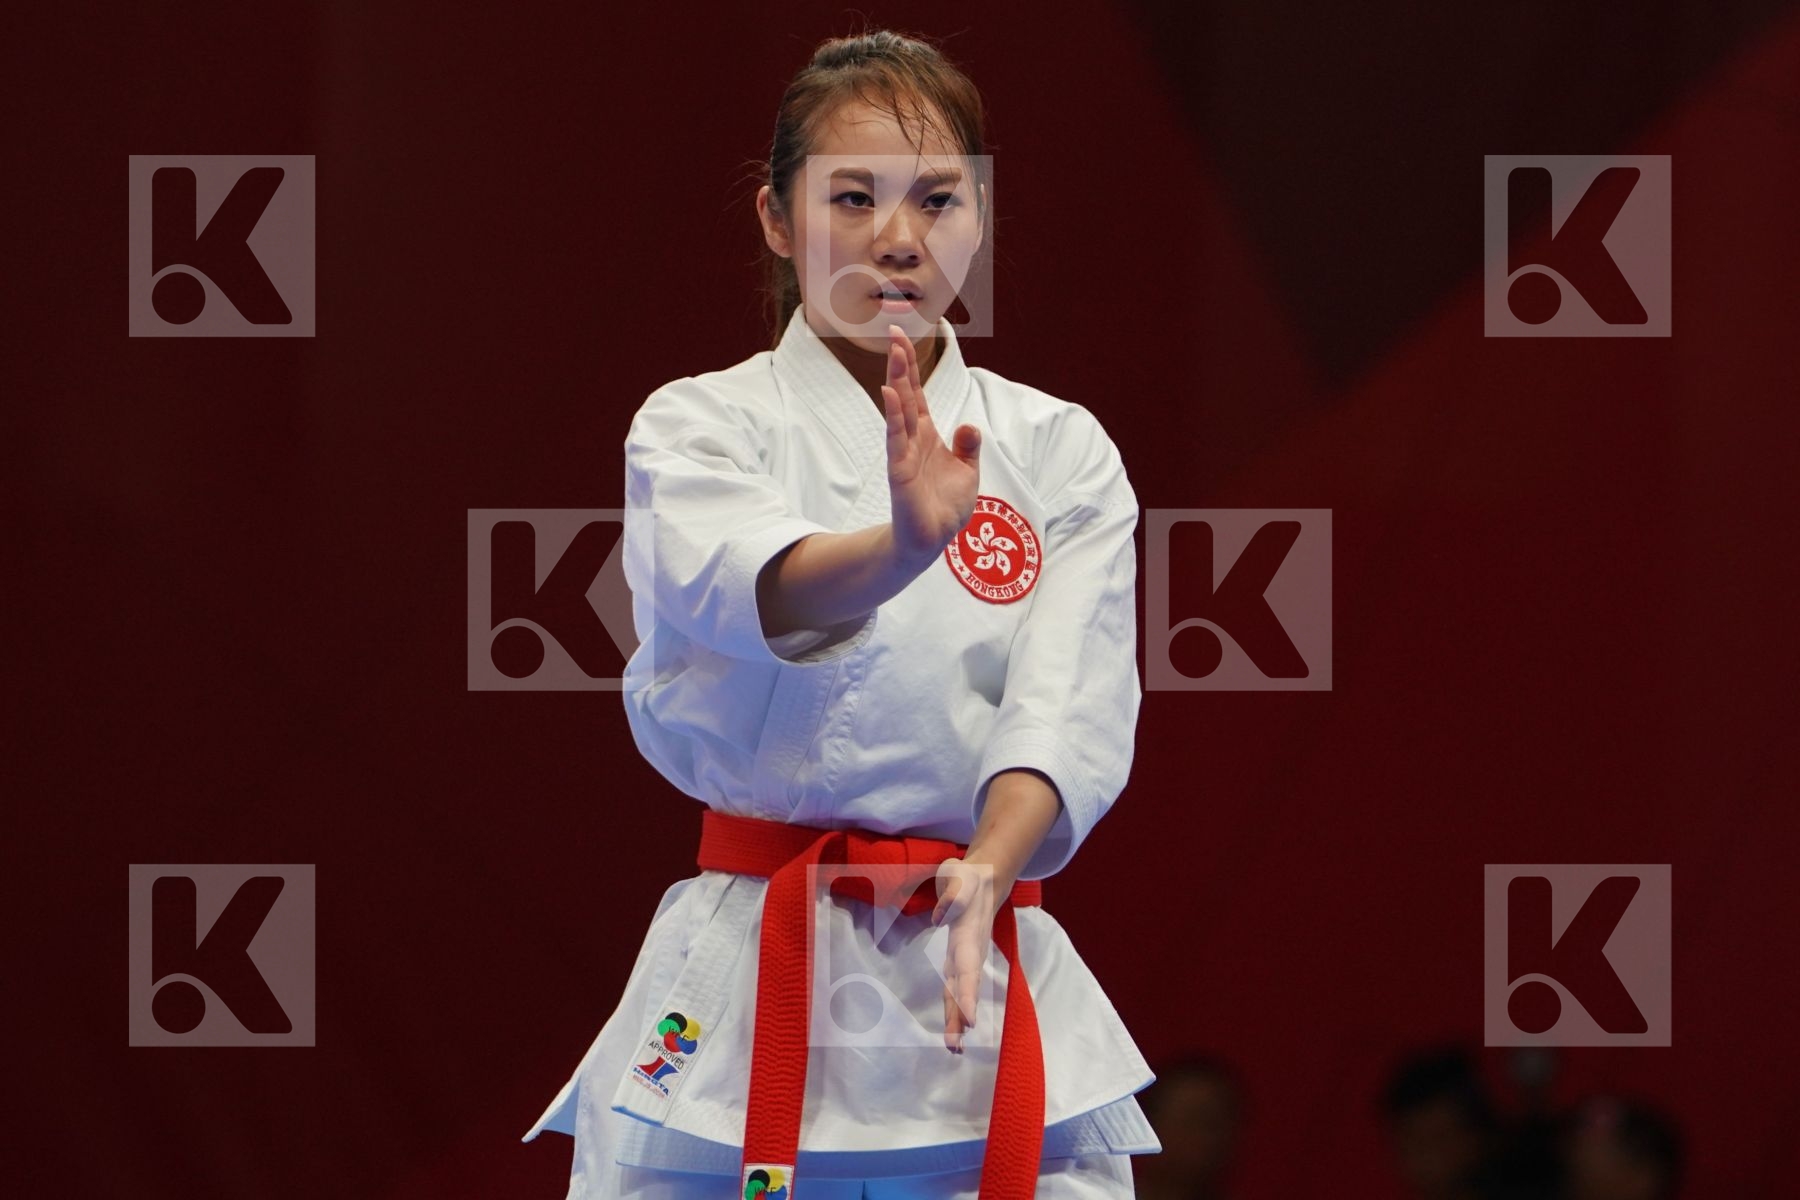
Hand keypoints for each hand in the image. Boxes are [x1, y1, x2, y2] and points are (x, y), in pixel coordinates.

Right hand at [882, 324, 980, 566]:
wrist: (933, 540)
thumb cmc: (945, 507)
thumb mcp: (967, 471)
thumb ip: (968, 446)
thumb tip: (970, 425)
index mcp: (927, 435)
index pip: (916, 394)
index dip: (911, 367)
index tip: (903, 338)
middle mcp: (912, 439)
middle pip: (905, 394)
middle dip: (901, 364)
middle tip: (894, 333)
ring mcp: (904, 454)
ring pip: (899, 411)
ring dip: (897, 382)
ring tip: (895, 355)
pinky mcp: (900, 472)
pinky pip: (896, 440)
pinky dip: (894, 417)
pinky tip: (890, 395)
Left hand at [931, 855, 1002, 1053]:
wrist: (986, 878)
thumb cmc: (969, 878)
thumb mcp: (961, 876)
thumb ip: (954, 895)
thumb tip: (939, 917)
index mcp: (968, 936)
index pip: (968, 970)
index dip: (969, 996)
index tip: (970, 1021)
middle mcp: (969, 951)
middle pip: (965, 989)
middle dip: (960, 1017)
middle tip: (955, 1047)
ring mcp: (966, 957)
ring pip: (960, 991)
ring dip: (957, 1019)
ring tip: (954, 1048)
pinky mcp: (961, 958)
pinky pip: (956, 987)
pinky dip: (955, 1008)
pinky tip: (955, 1029)